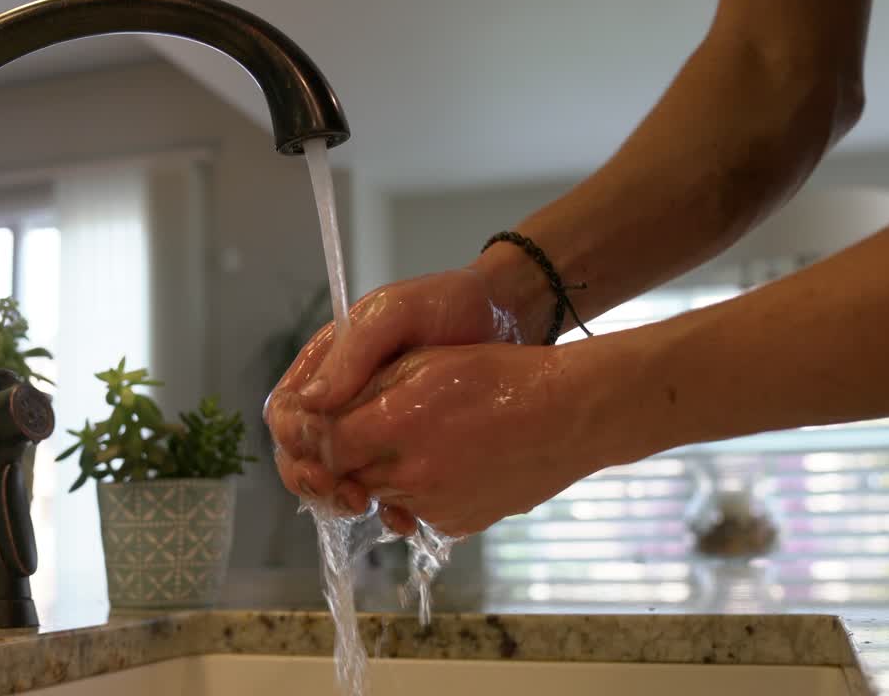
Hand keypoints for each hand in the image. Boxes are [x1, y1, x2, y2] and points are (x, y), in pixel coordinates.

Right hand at [265, 263, 542, 512]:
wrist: (508, 315)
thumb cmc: (447, 303)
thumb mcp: (395, 314)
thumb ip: (353, 352)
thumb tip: (310, 402)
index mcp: (328, 364)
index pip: (286, 411)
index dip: (292, 439)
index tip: (315, 457)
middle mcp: (344, 400)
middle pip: (303, 451)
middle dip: (311, 478)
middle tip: (341, 493)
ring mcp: (376, 426)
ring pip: (338, 474)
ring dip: (341, 496)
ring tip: (364, 504)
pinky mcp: (409, 448)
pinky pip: (384, 486)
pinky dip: (386, 507)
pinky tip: (403, 517)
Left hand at [324, 341, 628, 535]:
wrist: (569, 414)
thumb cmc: (498, 375)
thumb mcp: (425, 364)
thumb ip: (365, 388)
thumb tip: (320, 411)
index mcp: (395, 426)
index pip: (327, 445)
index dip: (320, 435)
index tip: (325, 423)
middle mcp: (409, 475)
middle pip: (349, 476)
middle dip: (349, 457)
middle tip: (370, 431)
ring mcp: (434, 506)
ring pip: (382, 497)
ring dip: (385, 475)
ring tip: (420, 441)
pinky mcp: (458, 524)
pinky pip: (419, 513)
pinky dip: (420, 494)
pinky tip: (448, 462)